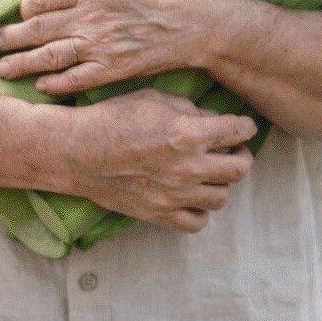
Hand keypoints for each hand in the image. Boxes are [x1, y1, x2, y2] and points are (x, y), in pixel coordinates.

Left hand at [0, 0, 222, 94]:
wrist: (197, 23)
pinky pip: (75, 80)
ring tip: (2, 71)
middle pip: (37, 27)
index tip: (23, 13)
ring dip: (21, 64)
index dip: (26, 5)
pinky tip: (41, 86)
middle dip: (11, 37)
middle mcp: (91, 15)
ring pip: (49, 56)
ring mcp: (100, 45)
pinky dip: (54, 84)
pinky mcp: (112, 69)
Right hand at [62, 88, 256, 231]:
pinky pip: (197, 222)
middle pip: (239, 169)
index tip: (242, 127)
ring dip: (221, 183)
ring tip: (211, 172)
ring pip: (222, 197)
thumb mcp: (154, 98)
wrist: (76, 151)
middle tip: (231, 149)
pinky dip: (201, 210)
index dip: (245, 127)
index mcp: (190, 134)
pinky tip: (193, 196)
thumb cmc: (112, 118)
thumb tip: (211, 120)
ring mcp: (175, 195)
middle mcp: (189, 168)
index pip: (239, 132)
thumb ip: (189, 110)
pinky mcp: (159, 214)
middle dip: (240, 155)